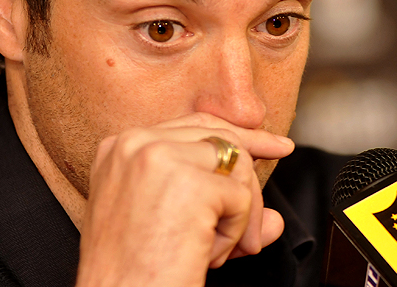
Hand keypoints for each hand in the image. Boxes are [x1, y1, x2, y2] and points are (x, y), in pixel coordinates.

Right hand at [74, 113, 293, 286]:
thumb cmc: (135, 272)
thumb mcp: (171, 224)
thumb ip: (217, 206)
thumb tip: (273, 220)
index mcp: (123, 148)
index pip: (196, 125)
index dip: (240, 136)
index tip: (274, 146)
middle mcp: (137, 142)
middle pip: (223, 139)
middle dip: (252, 178)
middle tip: (264, 212)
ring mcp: (161, 157)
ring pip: (238, 165)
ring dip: (240, 215)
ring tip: (215, 252)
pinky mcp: (189, 183)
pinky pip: (241, 198)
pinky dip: (236, 232)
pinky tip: (208, 255)